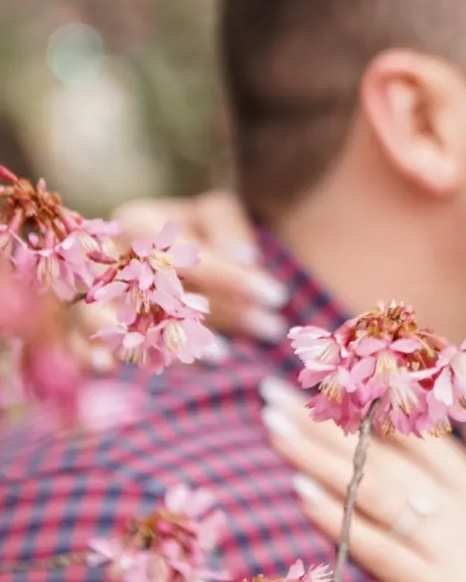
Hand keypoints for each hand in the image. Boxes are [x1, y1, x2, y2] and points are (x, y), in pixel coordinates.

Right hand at [67, 190, 285, 366]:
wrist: (147, 252)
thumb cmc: (191, 231)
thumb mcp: (212, 214)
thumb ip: (228, 228)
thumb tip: (246, 256)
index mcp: (141, 223)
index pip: (191, 254)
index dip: (235, 276)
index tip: (277, 296)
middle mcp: (112, 256)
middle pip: (166, 291)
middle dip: (223, 313)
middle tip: (270, 328)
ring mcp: (92, 290)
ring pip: (121, 316)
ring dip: (167, 338)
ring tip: (220, 357)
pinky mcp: (81, 323)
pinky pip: (73, 338)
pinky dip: (85, 352)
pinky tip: (107, 367)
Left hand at [260, 380, 465, 581]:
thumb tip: (437, 492)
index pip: (421, 438)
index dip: (369, 408)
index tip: (326, 382)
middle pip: (387, 455)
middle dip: (327, 422)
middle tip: (274, 392)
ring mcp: (456, 550)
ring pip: (377, 490)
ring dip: (319, 457)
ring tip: (273, 427)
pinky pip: (383, 550)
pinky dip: (341, 521)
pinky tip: (301, 496)